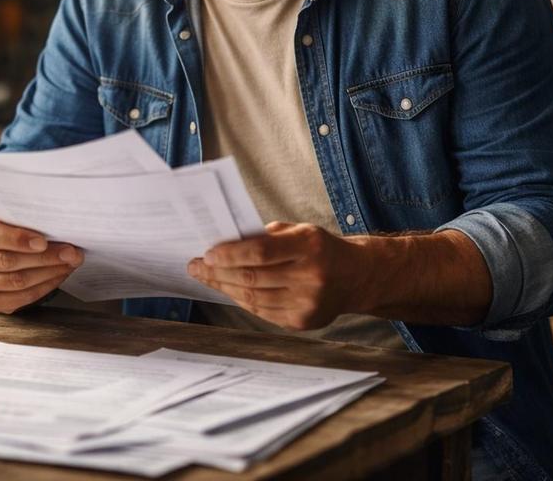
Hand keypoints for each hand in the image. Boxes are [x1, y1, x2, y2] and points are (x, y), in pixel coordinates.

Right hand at [0, 211, 83, 313]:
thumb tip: (56, 222)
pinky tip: (58, 275)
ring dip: (49, 272)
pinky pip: (20, 298)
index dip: (18, 239)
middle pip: (6, 261)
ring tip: (70, 262)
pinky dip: (44, 287)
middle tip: (72, 252)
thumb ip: (17, 216)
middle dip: (44, 257)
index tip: (44, 241)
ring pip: (16, 282)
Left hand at [187, 222, 357, 330]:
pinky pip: (263, 312)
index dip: (230, 255)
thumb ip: (265, 236)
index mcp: (309, 246)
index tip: (206, 254)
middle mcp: (311, 276)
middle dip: (218, 273)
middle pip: (253, 278)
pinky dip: (242, 301)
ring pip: (254, 298)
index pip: (261, 253)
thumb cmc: (320, 248)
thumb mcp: (299, 231)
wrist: (357, 277)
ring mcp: (308, 303)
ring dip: (225, 288)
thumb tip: (224, 244)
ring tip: (206, 278)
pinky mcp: (303, 322)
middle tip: (195, 266)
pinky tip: (229, 290)